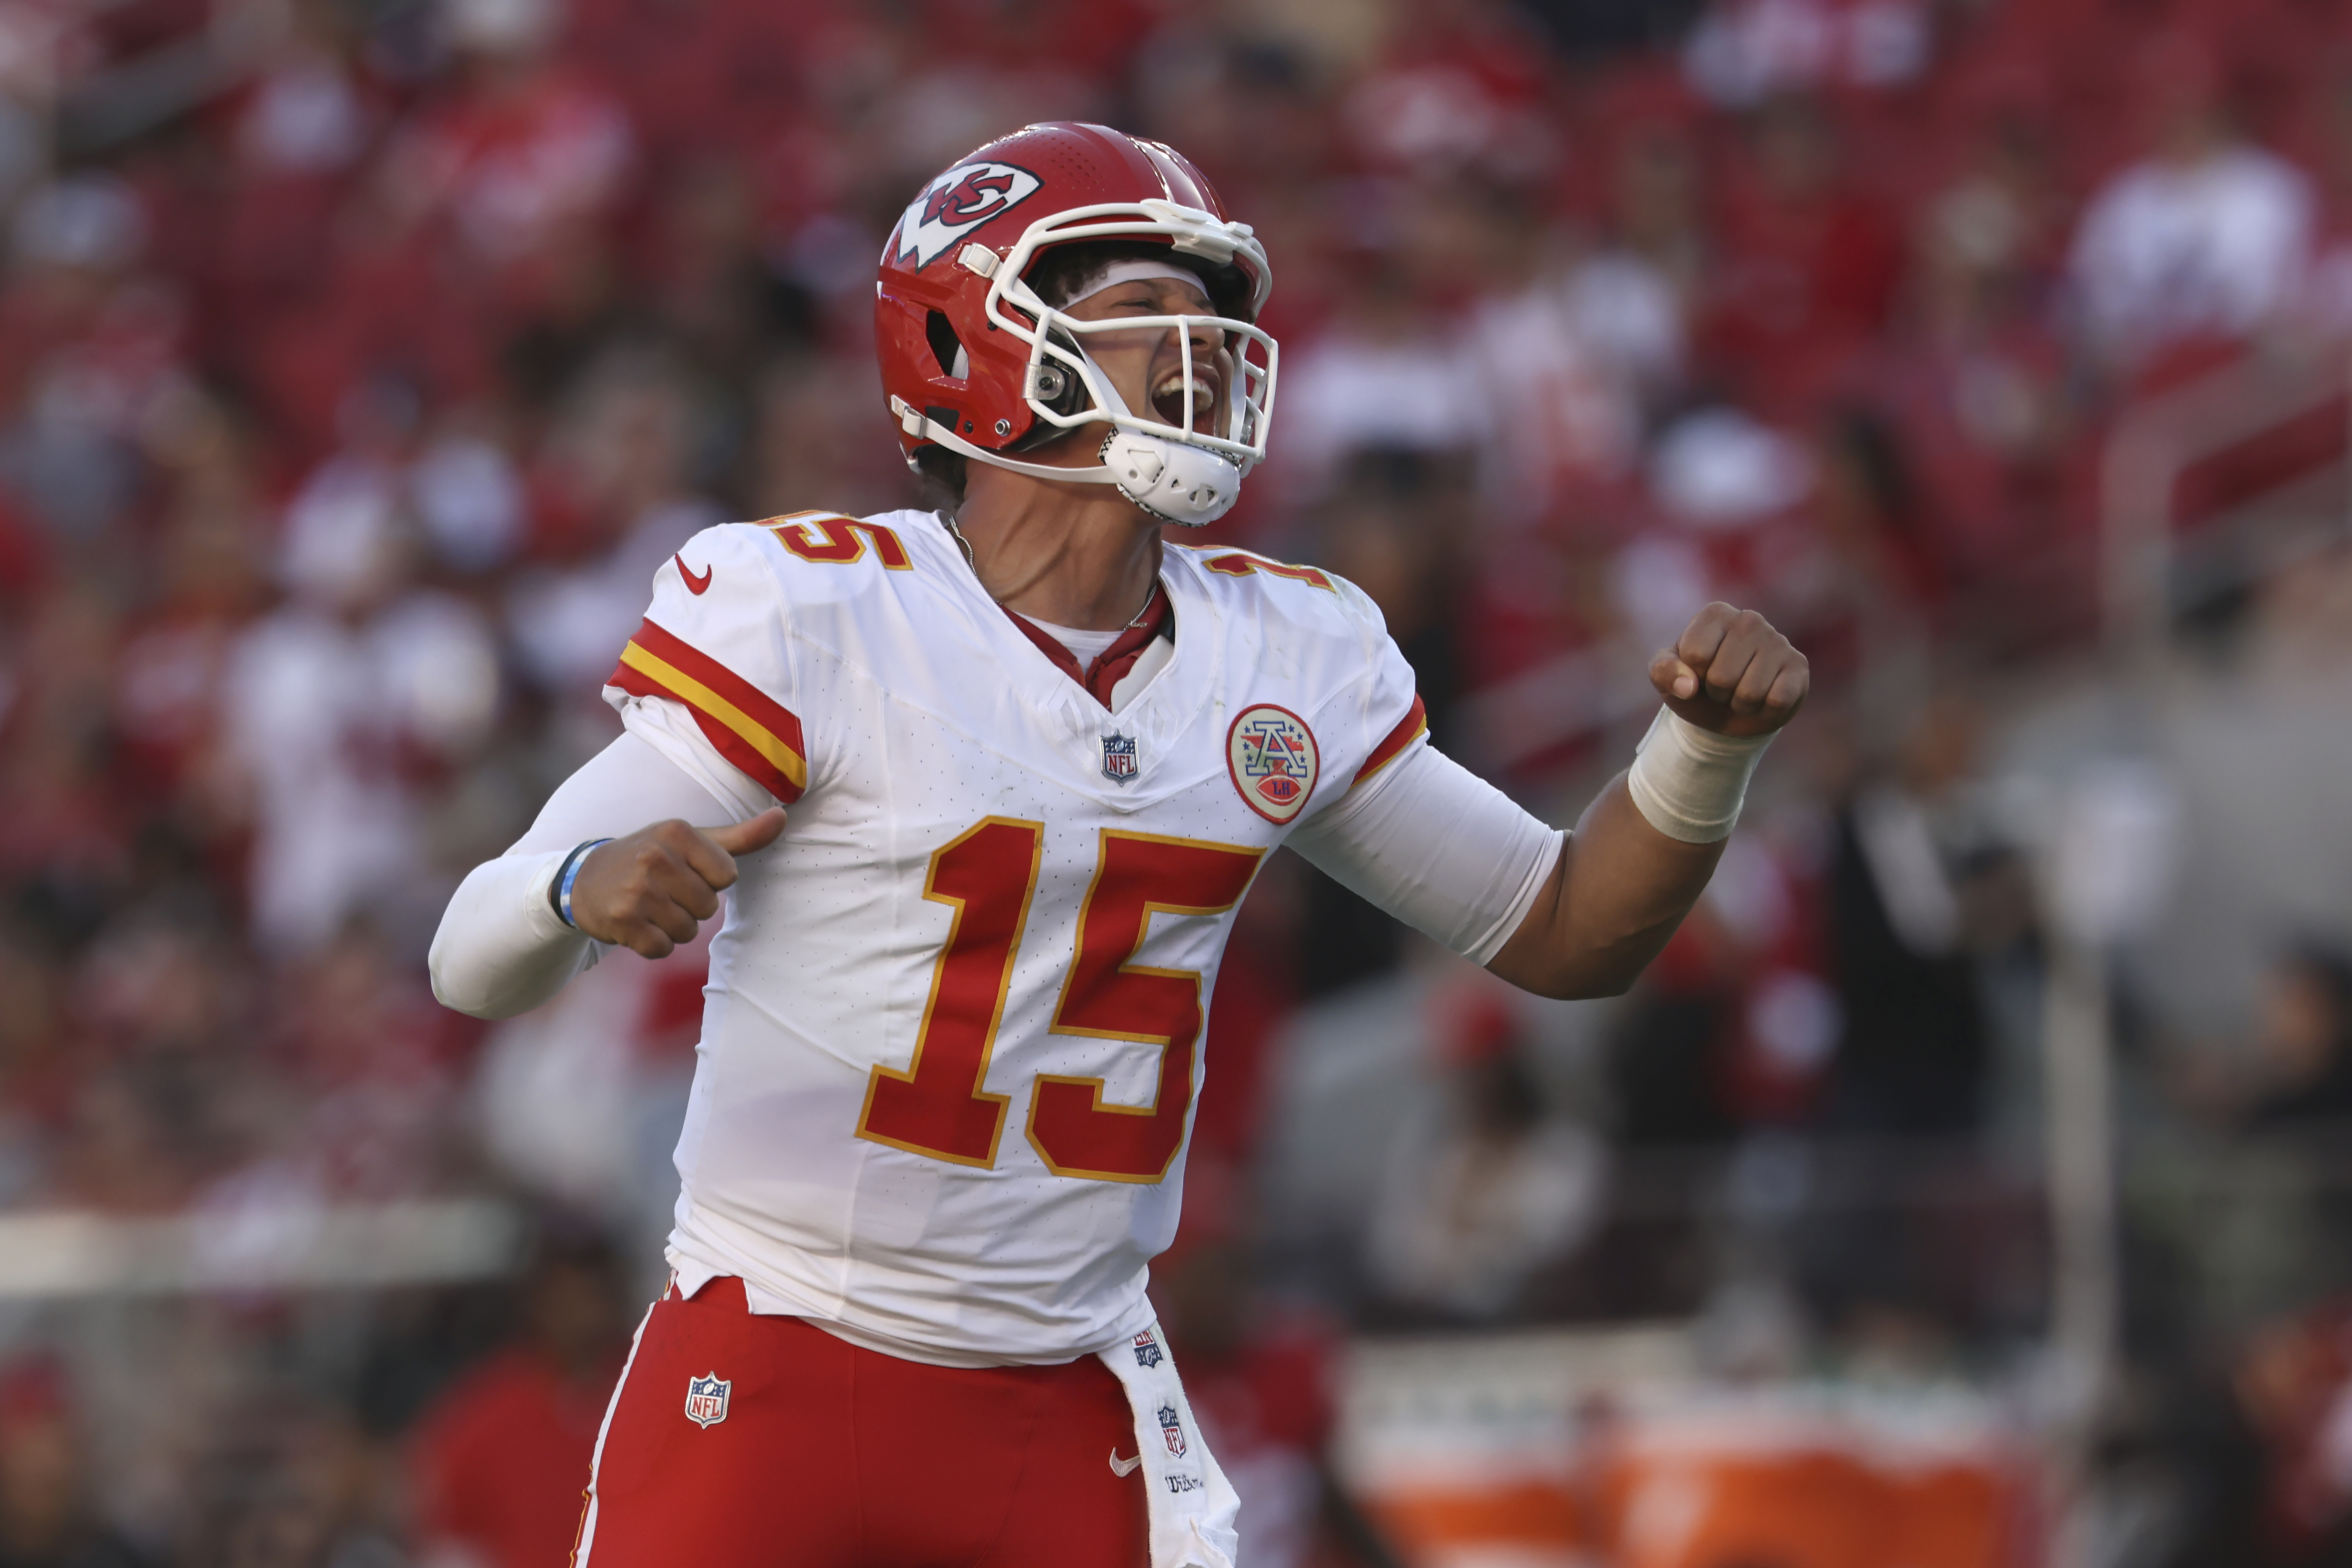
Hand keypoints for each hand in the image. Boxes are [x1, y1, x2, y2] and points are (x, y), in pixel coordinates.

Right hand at [568, 808, 787, 957]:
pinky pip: (661, 949)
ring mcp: (636, 890)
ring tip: (649, 907)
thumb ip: (740, 836)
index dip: (710, 881)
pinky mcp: (622, 921)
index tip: (685, 872)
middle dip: (691, 906)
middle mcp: (655, 857)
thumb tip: (782, 817)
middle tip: (663, 892)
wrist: (585, 880)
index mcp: (677, 832)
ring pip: (687, 931)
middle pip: (708, 906)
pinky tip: (636, 924)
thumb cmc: (651, 859)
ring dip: (672, 927)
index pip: (727, 875)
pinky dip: (653, 945)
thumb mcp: (692, 841)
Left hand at [1648, 603, 1807, 738]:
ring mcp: (1778, 640)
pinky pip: (1777, 700)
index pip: (1695, 654)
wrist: (1728, 712)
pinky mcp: (1798, 665)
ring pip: (1750, 692)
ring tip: (1741, 692)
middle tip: (1722, 687)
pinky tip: (1765, 699)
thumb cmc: (1696, 686)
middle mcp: (1749, 619)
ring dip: (1741, 704)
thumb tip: (1688, 686)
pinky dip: (1765, 711)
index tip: (1699, 672)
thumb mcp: (1667, 679)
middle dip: (1717, 692)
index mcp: (1715, 614)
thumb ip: (1663, 673)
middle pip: (1721, 677)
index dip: (1691, 675)